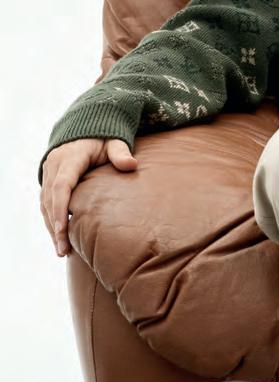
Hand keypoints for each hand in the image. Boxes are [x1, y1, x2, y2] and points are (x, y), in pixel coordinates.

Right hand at [40, 138, 137, 257]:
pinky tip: (59, 238)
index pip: (61, 186)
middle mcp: (54, 166)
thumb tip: (131, 165)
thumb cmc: (104, 139)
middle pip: (50, 200)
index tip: (63, 229)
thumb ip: (120, 153)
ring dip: (52, 228)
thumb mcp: (114, 141)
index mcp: (69, 158)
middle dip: (55, 227)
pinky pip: (46, 204)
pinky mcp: (49, 181)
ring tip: (61, 251)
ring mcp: (49, 173)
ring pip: (45, 205)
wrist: (86, 130)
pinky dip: (52, 221)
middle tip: (63, 250)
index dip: (61, 209)